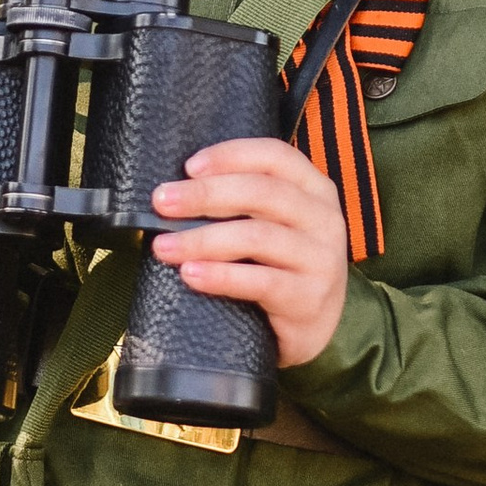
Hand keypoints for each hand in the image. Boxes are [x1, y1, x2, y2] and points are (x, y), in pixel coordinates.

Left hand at [151, 137, 348, 369]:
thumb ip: (243, 201)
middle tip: (161, 202)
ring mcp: (321, 260)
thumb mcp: (274, 224)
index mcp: (315, 190)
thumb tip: (177, 188)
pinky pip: (260, 282)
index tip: (188, 167)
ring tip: (163, 247)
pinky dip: (221, 276)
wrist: (311, 329)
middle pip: (262, 193)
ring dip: (202, 239)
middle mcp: (324, 219)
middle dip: (205, 195)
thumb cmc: (281, 267)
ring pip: (257, 237)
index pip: (275, 156)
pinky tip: (190, 274)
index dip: (231, 155)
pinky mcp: (309, 298)